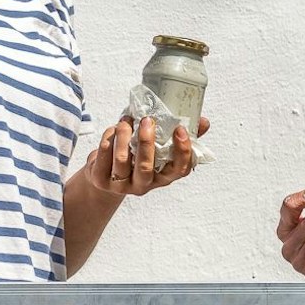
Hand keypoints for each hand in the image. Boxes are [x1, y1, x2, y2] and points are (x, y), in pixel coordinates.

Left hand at [83, 115, 208, 196]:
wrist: (105, 176)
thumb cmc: (137, 157)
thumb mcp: (158, 149)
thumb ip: (180, 136)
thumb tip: (203, 121)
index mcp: (163, 177)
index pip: (179, 170)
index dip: (182, 151)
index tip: (180, 129)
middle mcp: (144, 184)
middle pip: (146, 167)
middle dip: (146, 141)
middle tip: (147, 119)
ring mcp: (121, 185)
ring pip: (122, 160)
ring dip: (124, 135)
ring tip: (126, 120)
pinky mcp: (101, 180)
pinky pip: (103, 156)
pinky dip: (108, 138)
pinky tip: (113, 129)